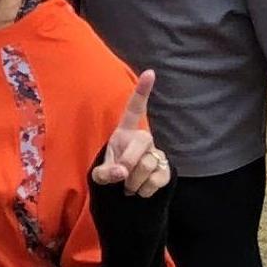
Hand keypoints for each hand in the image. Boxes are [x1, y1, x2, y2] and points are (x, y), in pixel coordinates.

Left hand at [91, 68, 169, 197]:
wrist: (124, 194)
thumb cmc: (110, 175)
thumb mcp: (100, 175)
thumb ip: (105, 173)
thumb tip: (121, 172)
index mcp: (124, 132)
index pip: (134, 109)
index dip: (142, 91)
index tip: (150, 72)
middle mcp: (143, 139)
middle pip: (142, 142)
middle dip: (128, 162)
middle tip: (121, 177)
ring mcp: (156, 153)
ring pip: (147, 165)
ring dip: (134, 182)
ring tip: (128, 185)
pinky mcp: (166, 169)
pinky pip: (157, 179)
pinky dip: (145, 190)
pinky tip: (140, 190)